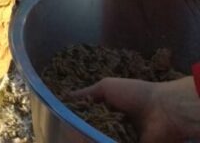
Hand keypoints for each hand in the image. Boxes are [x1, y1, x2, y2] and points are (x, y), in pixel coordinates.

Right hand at [71, 76, 199, 142]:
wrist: (163, 112)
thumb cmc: (134, 94)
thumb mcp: (106, 87)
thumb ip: (86, 93)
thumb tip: (64, 97)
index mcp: (108, 108)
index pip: (86, 115)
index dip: (74, 117)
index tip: (60, 119)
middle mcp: (113, 123)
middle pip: (90, 129)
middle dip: (80, 130)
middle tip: (65, 132)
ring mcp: (120, 137)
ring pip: (97, 138)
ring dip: (89, 137)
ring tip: (73, 138)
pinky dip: (99, 141)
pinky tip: (89, 140)